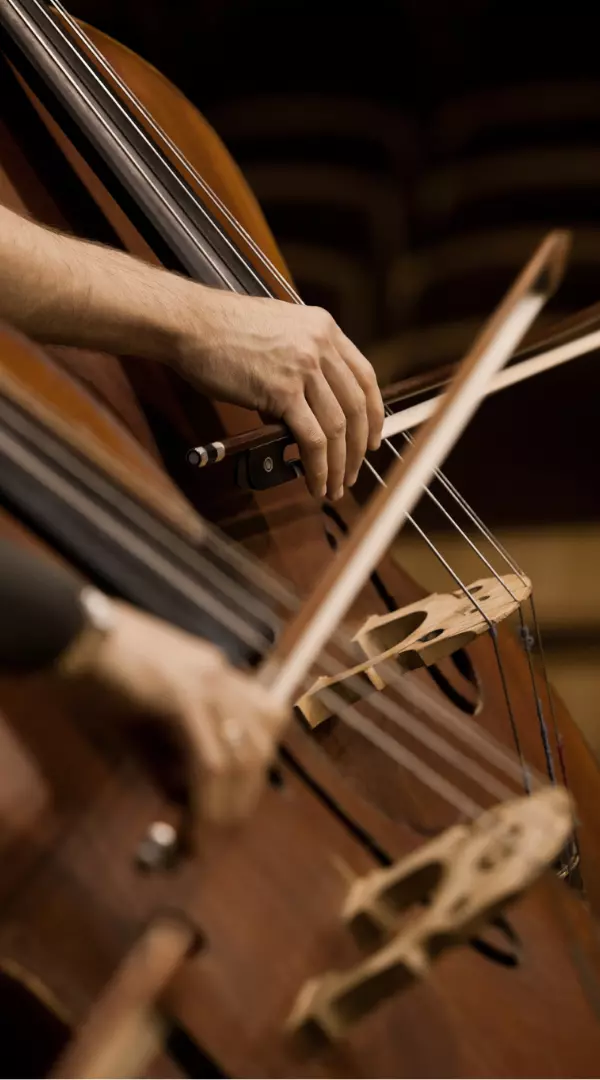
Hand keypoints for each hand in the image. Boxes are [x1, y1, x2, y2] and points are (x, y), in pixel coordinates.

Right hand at [54, 598, 285, 835]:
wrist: (71, 633)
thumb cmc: (98, 673)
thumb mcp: (138, 720)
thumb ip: (164, 757)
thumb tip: (181, 798)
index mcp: (214, 671)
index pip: (265, 719)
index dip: (255, 767)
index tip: (234, 801)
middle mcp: (220, 674)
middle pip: (263, 741)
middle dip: (246, 793)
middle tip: (221, 828)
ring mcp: (206, 684)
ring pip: (243, 758)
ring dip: (227, 806)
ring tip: (203, 836)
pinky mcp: (185, 698)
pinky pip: (210, 763)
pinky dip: (206, 802)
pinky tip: (192, 825)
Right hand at [176, 289, 383, 499]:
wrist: (191, 323)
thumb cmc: (221, 330)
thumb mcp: (277, 333)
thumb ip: (300, 363)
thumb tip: (304, 410)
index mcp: (324, 328)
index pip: (365, 377)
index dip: (373, 414)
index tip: (371, 438)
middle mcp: (320, 346)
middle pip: (357, 407)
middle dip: (358, 448)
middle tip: (352, 472)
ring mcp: (304, 368)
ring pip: (338, 428)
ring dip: (339, 465)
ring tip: (333, 487)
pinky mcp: (282, 392)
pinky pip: (313, 439)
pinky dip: (318, 467)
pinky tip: (315, 482)